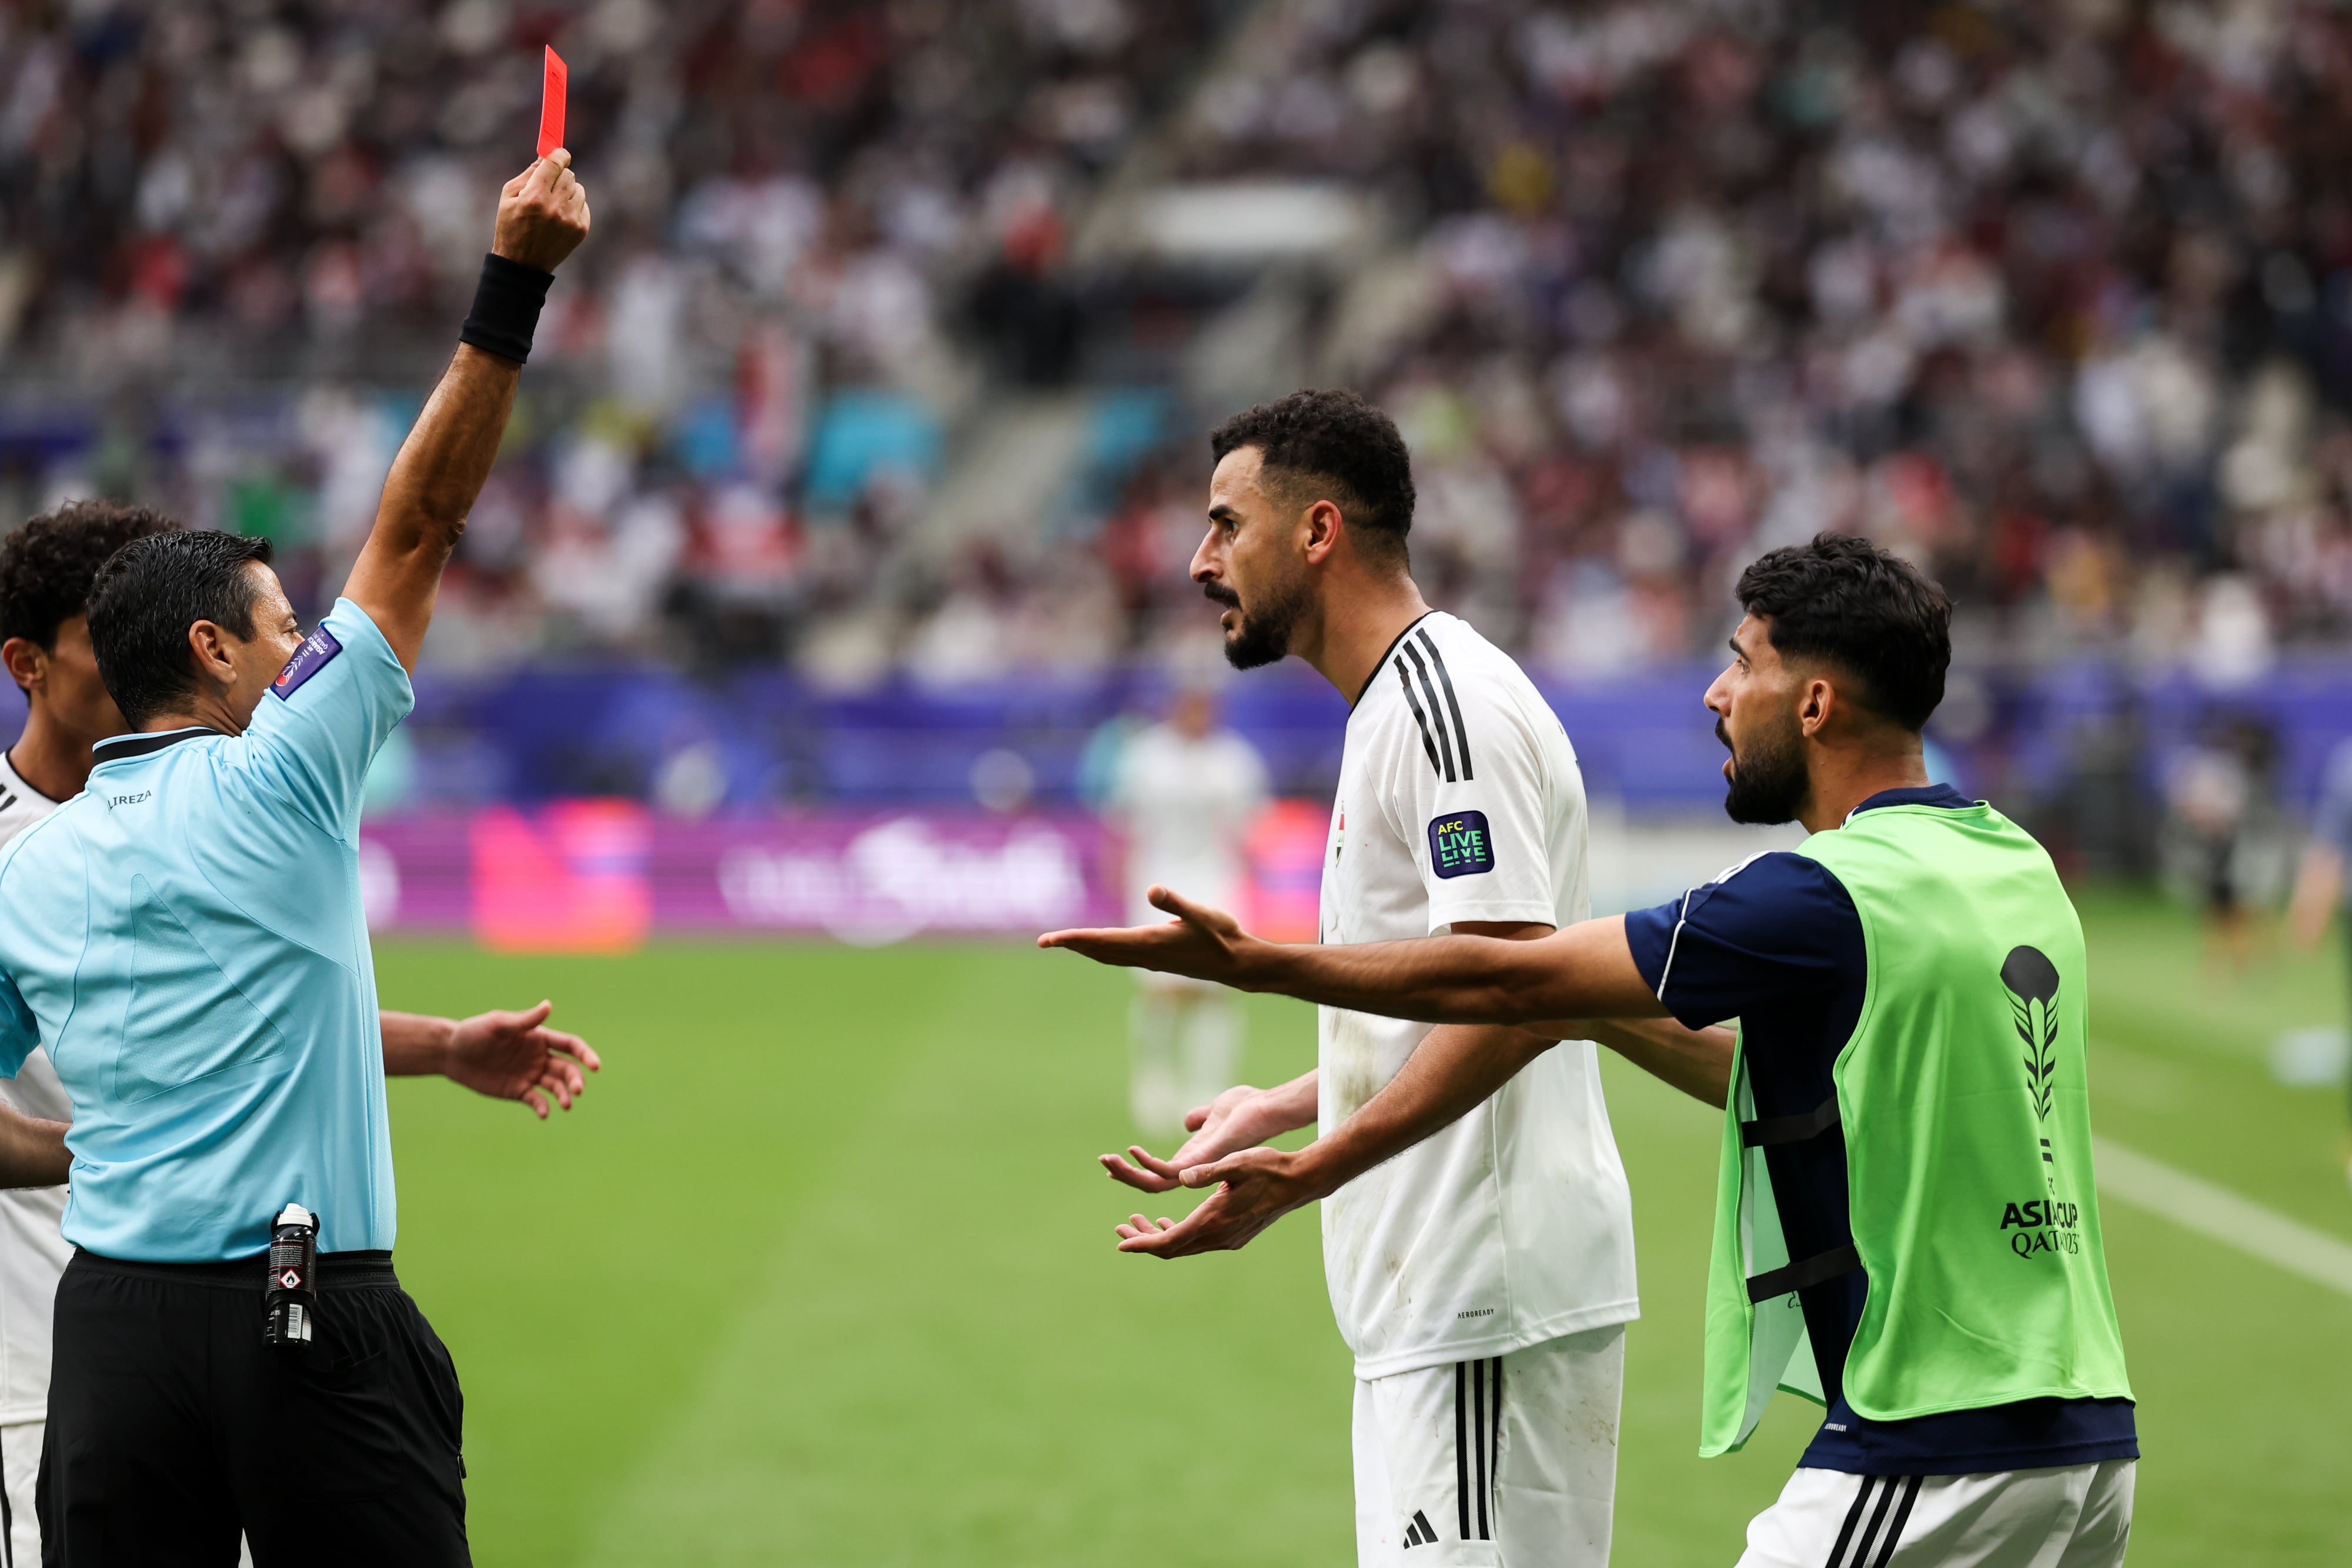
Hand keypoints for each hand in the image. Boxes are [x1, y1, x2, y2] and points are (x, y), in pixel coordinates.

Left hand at [444, 1001, 600, 1118]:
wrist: (451, 1054)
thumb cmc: (474, 1033)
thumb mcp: (498, 1024)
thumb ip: (524, 1021)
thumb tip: (548, 1005)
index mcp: (539, 1038)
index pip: (570, 1045)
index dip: (585, 1054)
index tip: (595, 1066)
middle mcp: (539, 1057)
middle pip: (567, 1068)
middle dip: (575, 1080)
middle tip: (577, 1091)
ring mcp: (530, 1075)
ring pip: (555, 1086)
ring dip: (563, 1095)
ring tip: (565, 1105)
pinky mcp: (518, 1091)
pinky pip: (536, 1100)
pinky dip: (543, 1107)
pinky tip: (544, 1113)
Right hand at [492, 149, 590, 272]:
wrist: (523, 264)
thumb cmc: (511, 226)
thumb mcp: (509, 197)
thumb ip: (528, 174)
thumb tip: (545, 155)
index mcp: (534, 197)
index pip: (555, 163)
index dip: (559, 155)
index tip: (560, 153)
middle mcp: (555, 207)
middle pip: (568, 174)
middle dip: (559, 175)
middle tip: (550, 183)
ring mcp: (570, 220)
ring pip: (578, 189)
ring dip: (568, 191)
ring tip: (553, 203)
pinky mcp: (581, 229)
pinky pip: (583, 204)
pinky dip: (574, 205)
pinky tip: (560, 216)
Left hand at [1039, 887, 1256, 984]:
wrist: (1238, 965)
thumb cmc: (1222, 937)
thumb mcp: (1202, 914)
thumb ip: (1177, 902)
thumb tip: (1153, 890)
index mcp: (1148, 942)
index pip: (1101, 941)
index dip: (1072, 940)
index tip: (1048, 941)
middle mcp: (1145, 955)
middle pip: (1099, 951)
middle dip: (1071, 945)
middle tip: (1044, 942)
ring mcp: (1151, 961)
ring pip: (1108, 957)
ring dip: (1085, 950)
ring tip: (1065, 944)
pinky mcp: (1158, 961)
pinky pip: (1120, 958)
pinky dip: (1103, 952)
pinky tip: (1101, 950)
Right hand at [1101, 1083, 1279, 1193]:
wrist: (1265, 1108)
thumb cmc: (1245, 1108)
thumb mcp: (1214, 1110)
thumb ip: (1199, 1118)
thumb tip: (1188, 1121)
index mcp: (1193, 1158)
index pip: (1157, 1174)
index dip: (1135, 1171)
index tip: (1114, 1161)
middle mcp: (1192, 1168)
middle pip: (1151, 1183)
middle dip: (1124, 1175)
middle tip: (1103, 1161)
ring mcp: (1197, 1168)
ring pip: (1154, 1183)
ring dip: (1127, 1173)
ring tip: (1107, 1159)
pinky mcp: (1202, 1162)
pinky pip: (1167, 1172)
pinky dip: (1147, 1163)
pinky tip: (1131, 1150)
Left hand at [1113, 1146, 1329, 1256]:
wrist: (1298, 1183)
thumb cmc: (1268, 1167)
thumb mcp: (1236, 1163)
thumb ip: (1206, 1171)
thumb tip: (1180, 1177)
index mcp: (1213, 1220)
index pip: (1169, 1240)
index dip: (1142, 1242)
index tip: (1120, 1243)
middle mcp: (1219, 1236)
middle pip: (1172, 1248)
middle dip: (1143, 1240)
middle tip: (1121, 1228)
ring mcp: (1228, 1239)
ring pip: (1184, 1246)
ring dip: (1159, 1236)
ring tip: (1136, 1221)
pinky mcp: (1234, 1236)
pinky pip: (1197, 1242)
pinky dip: (1178, 1234)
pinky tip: (1169, 1222)